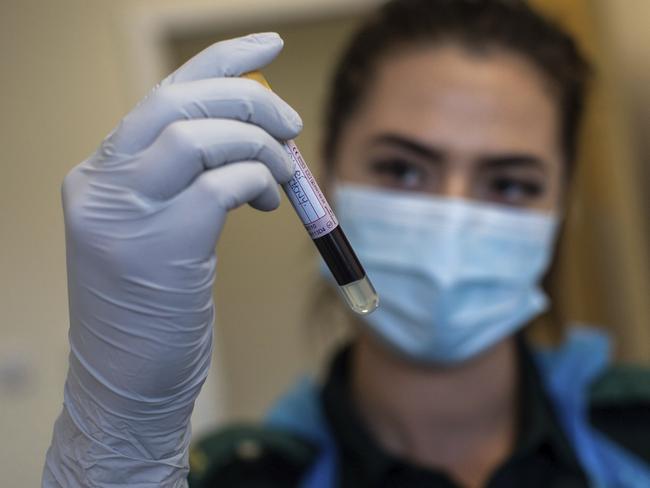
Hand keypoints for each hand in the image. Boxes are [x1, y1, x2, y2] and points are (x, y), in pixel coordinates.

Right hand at [43, 32, 301, 486]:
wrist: (127, 384)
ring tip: (280, 176)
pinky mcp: (160, 246)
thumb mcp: (155, 230)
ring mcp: (125, 213)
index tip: (267, 45)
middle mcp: (101, 184)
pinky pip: (223, 183)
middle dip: (250, 101)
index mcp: (99, 174)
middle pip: (180, 102)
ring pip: (199, 134)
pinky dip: (258, 181)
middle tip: (290, 124)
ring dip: (258, 146)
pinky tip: (267, 203)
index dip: (220, 61)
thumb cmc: (151, 309)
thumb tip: (252, 137)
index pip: (162, 94)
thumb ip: (185, 179)